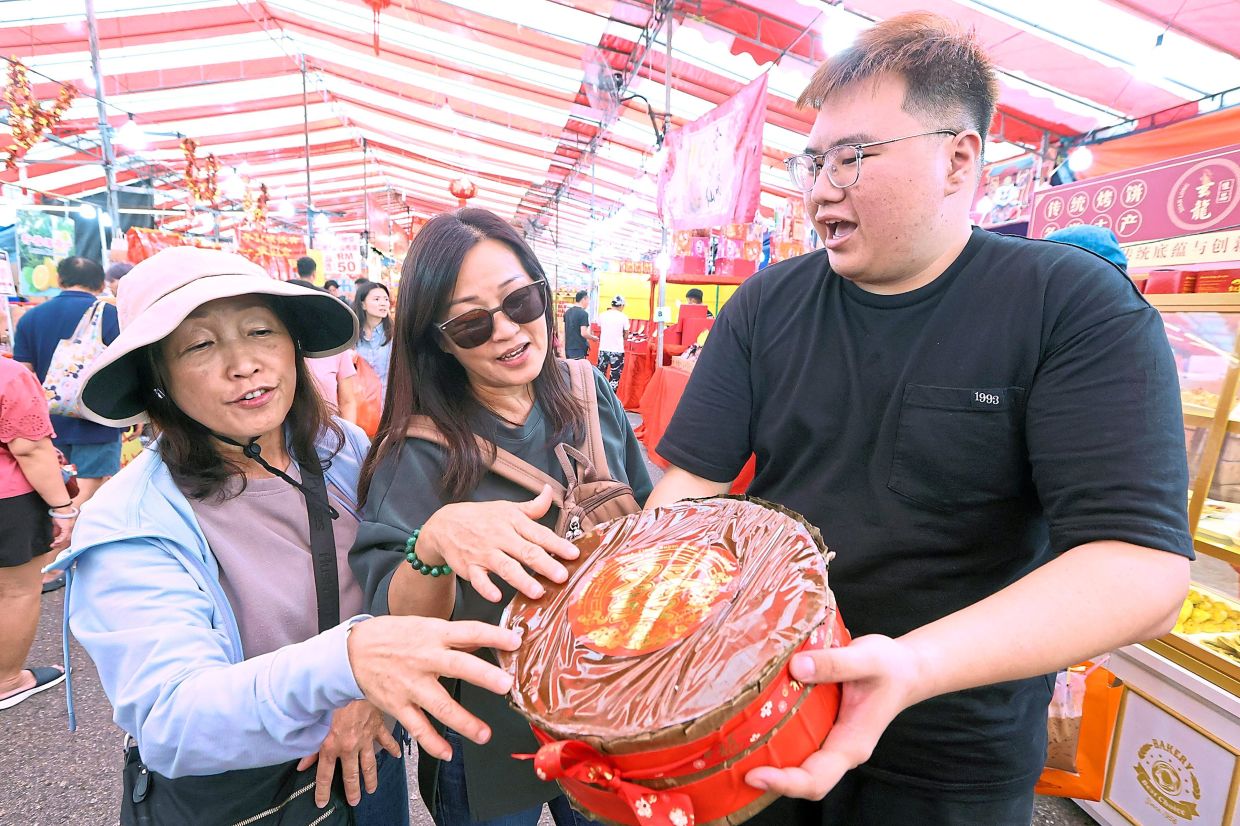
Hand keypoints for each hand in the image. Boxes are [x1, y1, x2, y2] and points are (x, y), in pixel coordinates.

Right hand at [49, 511, 75, 552]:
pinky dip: (59, 540)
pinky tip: (55, 542)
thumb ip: (57, 530)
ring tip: (53, 545)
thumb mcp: (57, 524)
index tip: (56, 545)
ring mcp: (70, 528)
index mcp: (70, 528)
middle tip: (54, 546)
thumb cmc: (60, 514)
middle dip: (60, 545)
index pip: (68, 538)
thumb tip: (55, 536)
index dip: (62, 543)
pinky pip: (64, 536)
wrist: (61, 508)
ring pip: (66, 539)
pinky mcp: (67, 528)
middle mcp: (72, 529)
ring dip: (59, 543)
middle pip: (68, 540)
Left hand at [296, 700, 400, 806]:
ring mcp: (365, 738)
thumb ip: (308, 746)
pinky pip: (386, 741)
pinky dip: (392, 748)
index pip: (324, 775)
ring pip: (369, 764)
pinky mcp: (377, 727)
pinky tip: (396, 756)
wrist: (353, 680)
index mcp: (331, 746)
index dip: (323, 791)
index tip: (323, 802)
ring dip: (370, 778)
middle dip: (352, 791)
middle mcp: (349, 746)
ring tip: (371, 789)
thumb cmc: (333, 698)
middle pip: (350, 775)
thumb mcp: (315, 723)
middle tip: (354, 801)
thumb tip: (301, 764)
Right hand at [347, 615, 520, 761]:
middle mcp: (424, 659)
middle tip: (505, 684)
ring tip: (484, 734)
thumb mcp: (425, 626)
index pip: (469, 631)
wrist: (352, 650)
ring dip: (464, 722)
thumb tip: (486, 640)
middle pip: (457, 666)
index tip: (515, 641)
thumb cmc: (394, 635)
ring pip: (440, 705)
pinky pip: (417, 727)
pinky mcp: (398, 704)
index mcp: (434, 634)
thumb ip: (455, 636)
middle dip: (483, 676)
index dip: (493, 636)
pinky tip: (447, 752)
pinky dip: (432, 742)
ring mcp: (411, 684)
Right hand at [420, 484, 578, 601]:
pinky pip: (478, 579)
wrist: (445, 524)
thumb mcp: (507, 508)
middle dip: (545, 564)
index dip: (557, 544)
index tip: (574, 554)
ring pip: (505, 567)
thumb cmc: (482, 517)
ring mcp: (484, 553)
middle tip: (563, 576)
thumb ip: (532, 507)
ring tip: (538, 592)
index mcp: (513, 522)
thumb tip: (549, 492)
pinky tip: (497, 596)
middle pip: (526, 551)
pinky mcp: (469, 567)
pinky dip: (486, 587)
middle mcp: (500, 536)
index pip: (539, 534)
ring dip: (521, 580)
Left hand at [745, 635, 922, 799]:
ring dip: (768, 760)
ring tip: (732, 749)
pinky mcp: (820, 725)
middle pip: (803, 778)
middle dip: (770, 778)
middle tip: (732, 764)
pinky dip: (773, 738)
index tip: (755, 774)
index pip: (817, 779)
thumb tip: (797, 667)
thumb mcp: (867, 659)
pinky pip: (795, 740)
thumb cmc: (890, 666)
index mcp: (851, 744)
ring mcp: (829, 739)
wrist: (904, 667)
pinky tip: (749, 723)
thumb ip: (834, 663)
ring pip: (796, 762)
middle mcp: (838, 749)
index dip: (786, 783)